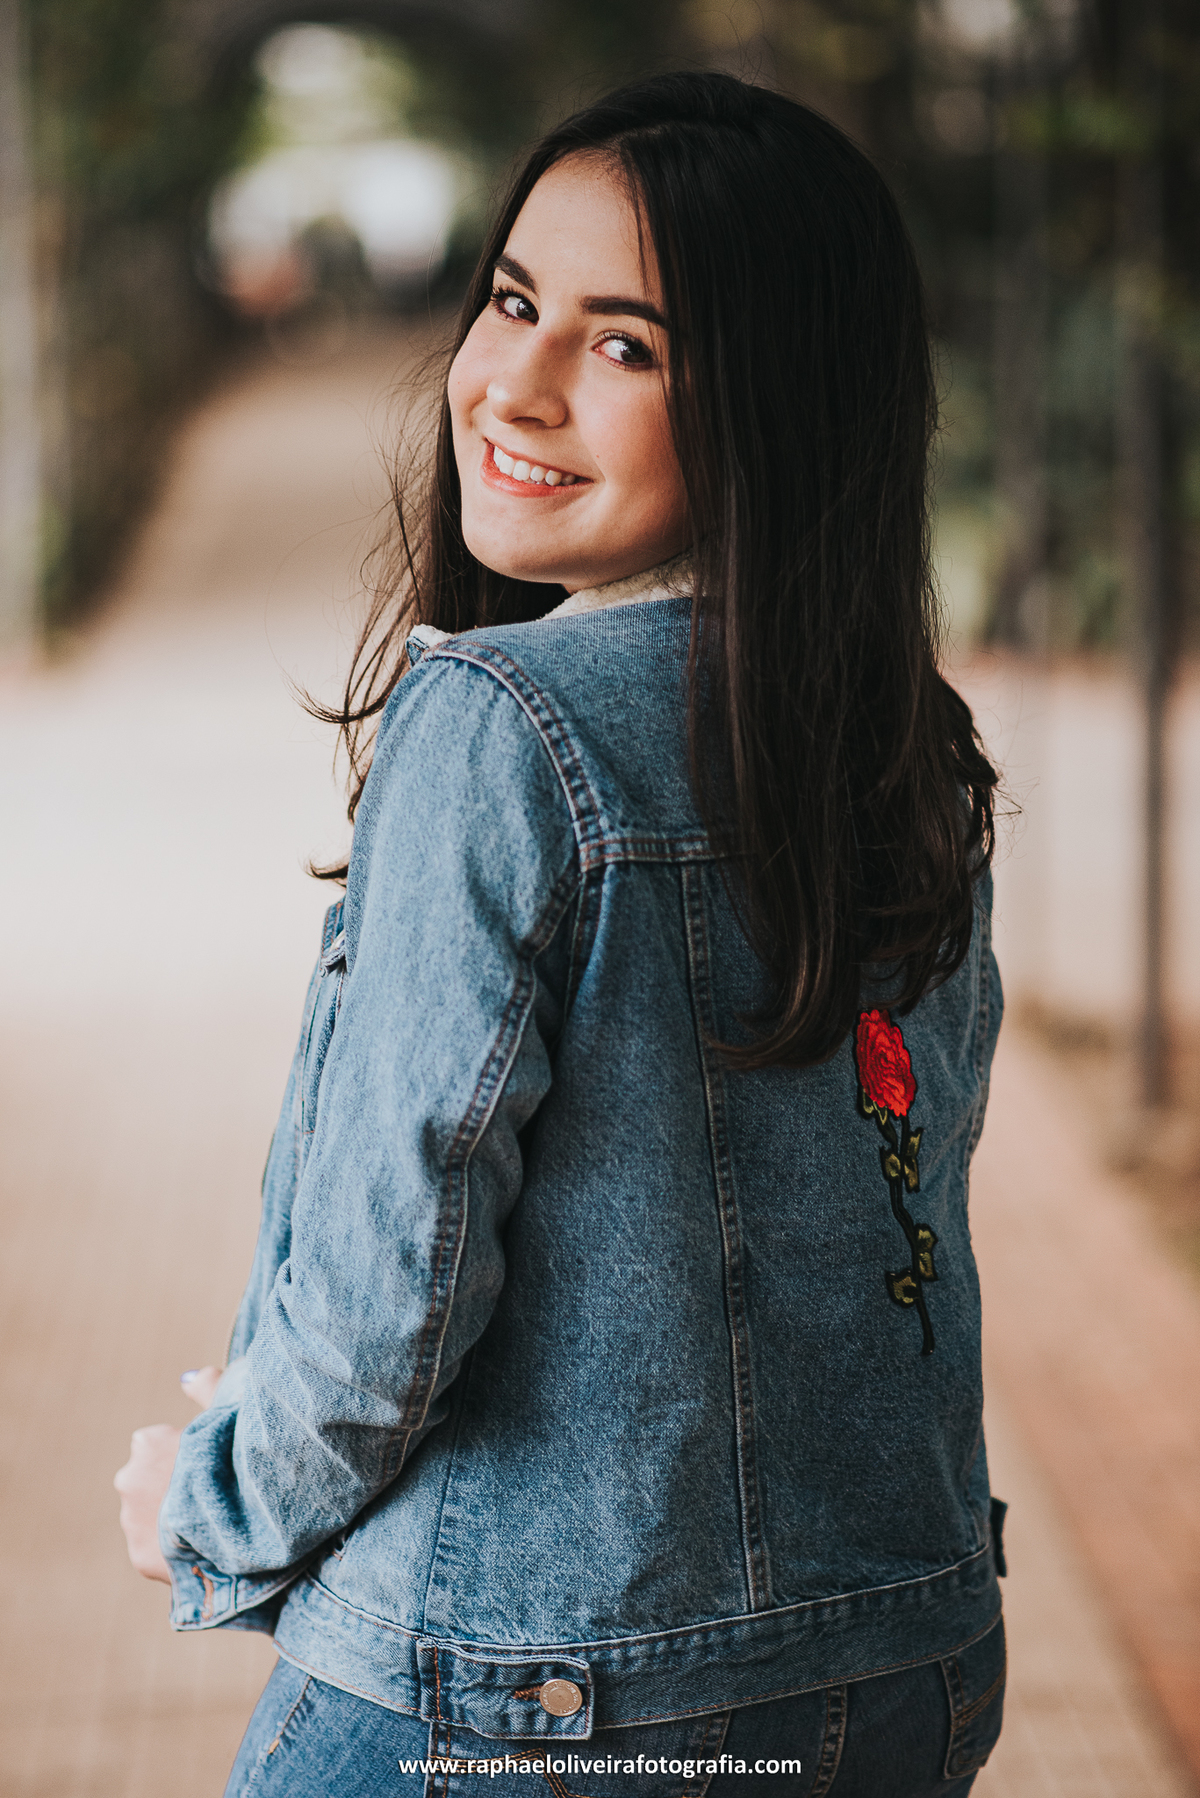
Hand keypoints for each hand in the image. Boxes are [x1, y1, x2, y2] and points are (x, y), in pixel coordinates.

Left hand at [114, 1365, 222, 1582]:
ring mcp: (131, 1520)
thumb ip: (208, 1388)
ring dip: (168, 1517)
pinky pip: (155, 1548)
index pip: (156, 1443)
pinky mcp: (139, 1555)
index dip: (184, 1453)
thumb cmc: (235, 1460)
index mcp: (147, 1442)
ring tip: (207, 1522)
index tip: (206, 1463)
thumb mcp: (228, 1415)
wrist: (238, 1523)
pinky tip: (200, 1545)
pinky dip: (172, 1548)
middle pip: (148, 1480)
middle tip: (206, 1494)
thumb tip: (187, 1375)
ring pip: (149, 1515)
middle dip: (169, 1485)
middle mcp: (129, 1478)